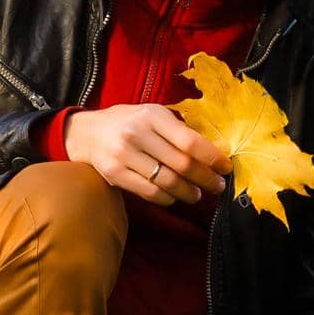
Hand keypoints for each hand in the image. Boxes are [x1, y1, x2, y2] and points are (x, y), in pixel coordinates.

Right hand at [63, 103, 230, 205]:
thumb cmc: (131, 123)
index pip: (190, 141)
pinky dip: (167, 198)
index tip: (226, 168)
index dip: (212, 158)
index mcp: (153, 116)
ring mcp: (123, 155)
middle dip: (205, 178)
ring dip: (188, 192)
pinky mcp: (114, 174)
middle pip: (181, 164)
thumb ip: (179, 131)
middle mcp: (137, 134)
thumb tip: (215, 152)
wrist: (87, 132)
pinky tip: (175, 197)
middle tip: (217, 186)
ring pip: (166, 181)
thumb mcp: (154, 116)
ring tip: (198, 194)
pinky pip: (149, 192)